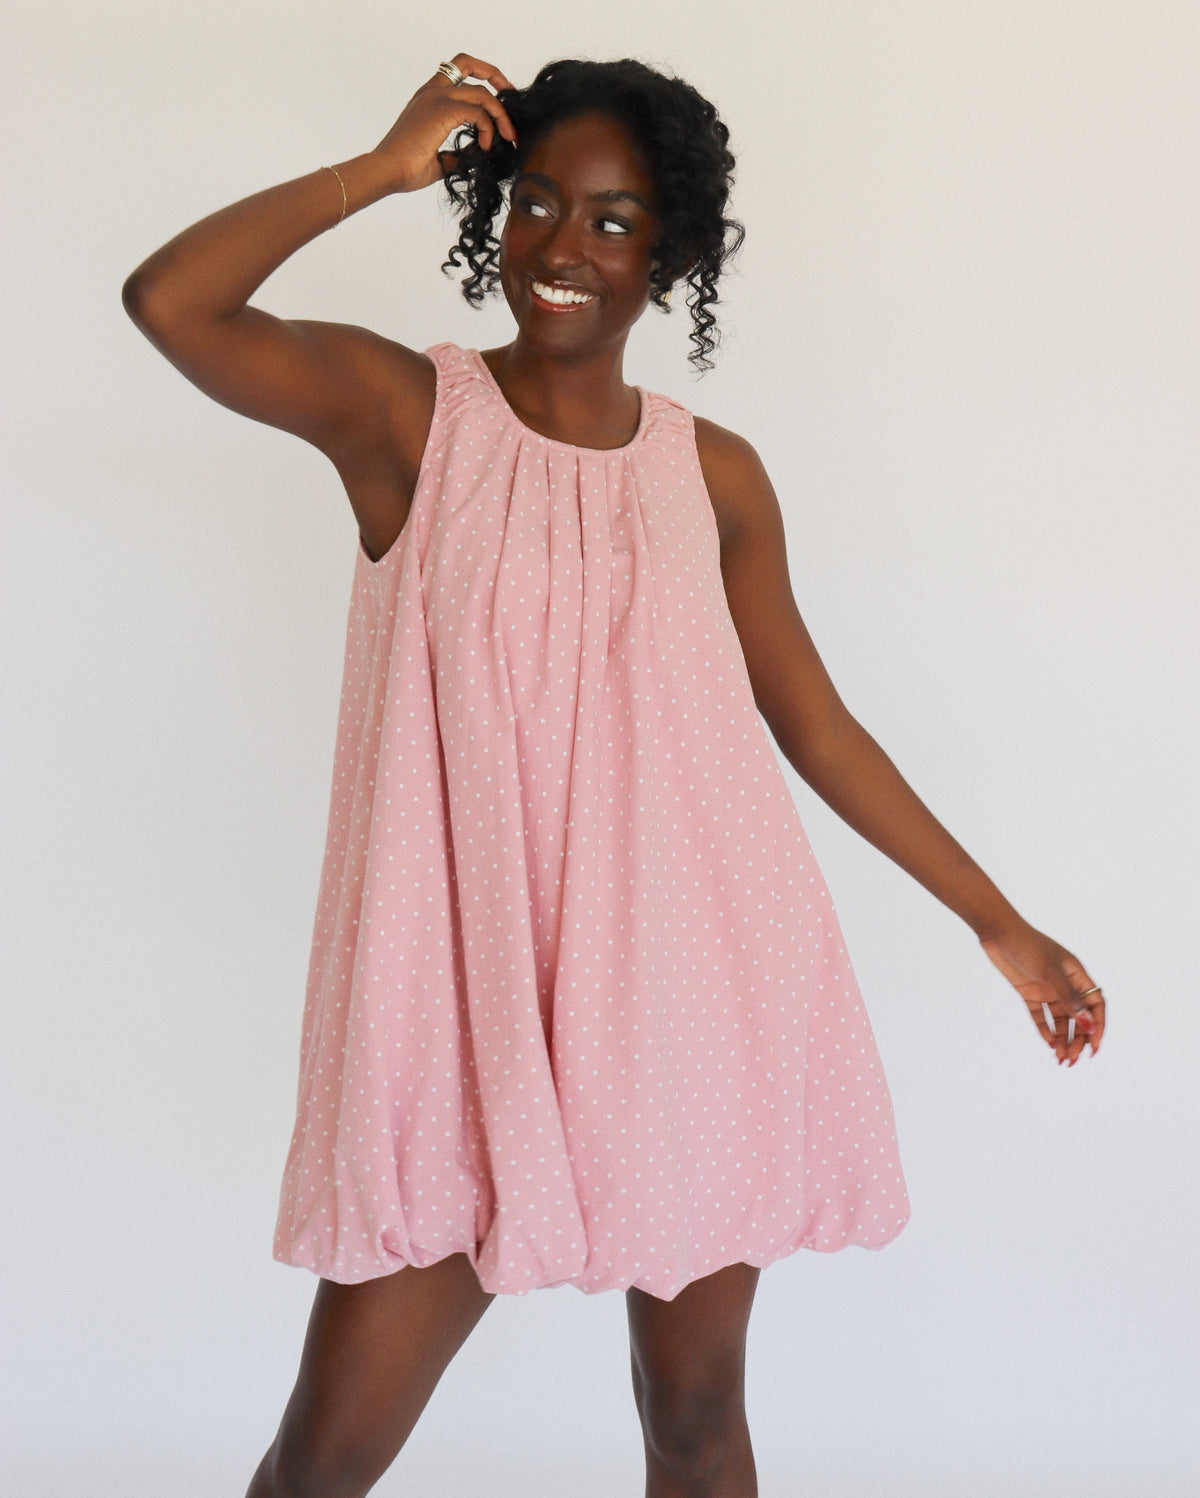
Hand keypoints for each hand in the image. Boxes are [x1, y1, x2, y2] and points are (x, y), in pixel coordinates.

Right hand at [371, 54, 517, 193]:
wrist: (387, 172)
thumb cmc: (406, 169)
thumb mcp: (441, 159)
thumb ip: (459, 152)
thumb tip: (479, 153)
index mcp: (428, 98)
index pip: (457, 71)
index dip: (482, 77)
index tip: (499, 97)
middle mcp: (431, 91)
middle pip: (469, 64)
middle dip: (496, 77)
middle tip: (511, 99)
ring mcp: (436, 98)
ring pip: (481, 91)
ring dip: (500, 114)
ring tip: (506, 137)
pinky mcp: (442, 110)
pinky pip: (478, 112)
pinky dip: (489, 128)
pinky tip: (486, 146)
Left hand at [978, 919, 1105, 1064]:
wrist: (998, 932)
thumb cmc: (1027, 945)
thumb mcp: (1049, 973)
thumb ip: (1068, 999)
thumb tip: (1089, 1025)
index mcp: (1077, 975)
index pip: (1095, 1006)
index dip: (1097, 1026)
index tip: (1093, 1048)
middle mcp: (1065, 984)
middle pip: (1078, 1017)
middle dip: (1078, 1040)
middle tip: (1071, 1060)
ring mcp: (1047, 989)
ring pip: (1060, 1020)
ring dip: (1061, 1038)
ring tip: (1060, 1059)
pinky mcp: (1029, 992)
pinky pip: (1040, 1015)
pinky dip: (1044, 1029)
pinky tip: (1047, 1044)